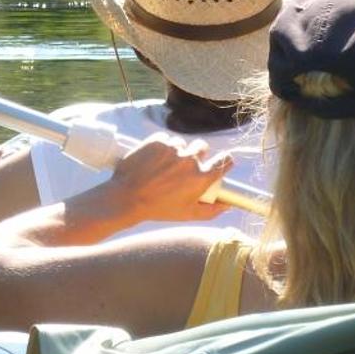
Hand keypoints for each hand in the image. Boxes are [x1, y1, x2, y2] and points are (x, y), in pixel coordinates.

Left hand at [91, 135, 233, 223]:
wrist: (126, 198)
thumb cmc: (158, 209)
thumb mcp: (187, 214)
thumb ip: (211, 211)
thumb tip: (227, 205)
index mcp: (201, 177)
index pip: (225, 161)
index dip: (223, 161)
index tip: (218, 163)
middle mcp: (190, 160)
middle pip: (202, 147)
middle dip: (197, 154)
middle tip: (184, 165)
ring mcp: (173, 149)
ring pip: (182, 144)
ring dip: (176, 151)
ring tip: (163, 165)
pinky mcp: (157, 141)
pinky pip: (165, 139)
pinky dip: (161, 147)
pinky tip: (153, 159)